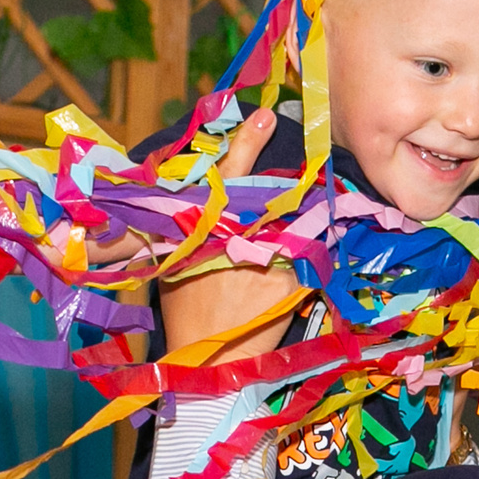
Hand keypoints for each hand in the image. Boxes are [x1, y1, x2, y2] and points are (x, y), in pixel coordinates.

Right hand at [156, 107, 305, 363]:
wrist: (208, 362)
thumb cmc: (186, 313)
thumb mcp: (175, 263)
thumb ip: (192, 228)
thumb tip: (210, 198)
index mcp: (201, 227)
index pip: (226, 176)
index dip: (245, 144)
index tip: (262, 116)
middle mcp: (235, 236)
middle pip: (269, 197)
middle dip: (282, 189)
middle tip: (297, 171)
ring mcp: (266, 256)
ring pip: (290, 226)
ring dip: (292, 231)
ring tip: (272, 256)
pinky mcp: (289, 279)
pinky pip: (304, 257)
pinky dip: (301, 263)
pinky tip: (288, 277)